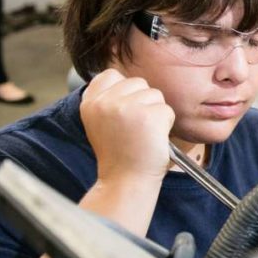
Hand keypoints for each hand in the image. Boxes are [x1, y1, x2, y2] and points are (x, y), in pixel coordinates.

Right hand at [80, 69, 174, 186]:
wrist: (125, 182)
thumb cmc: (119, 156)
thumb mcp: (101, 124)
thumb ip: (108, 100)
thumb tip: (128, 82)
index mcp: (90, 102)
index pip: (111, 74)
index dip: (124, 90)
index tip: (125, 111)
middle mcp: (105, 102)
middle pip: (138, 82)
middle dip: (143, 102)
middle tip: (136, 129)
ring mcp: (126, 107)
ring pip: (154, 95)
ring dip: (155, 113)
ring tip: (143, 135)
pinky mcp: (149, 115)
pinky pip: (167, 110)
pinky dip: (166, 125)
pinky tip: (153, 140)